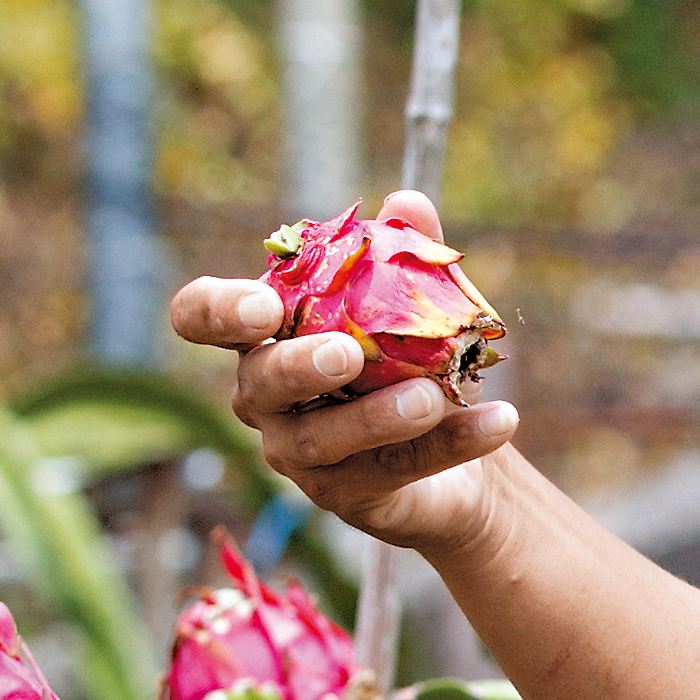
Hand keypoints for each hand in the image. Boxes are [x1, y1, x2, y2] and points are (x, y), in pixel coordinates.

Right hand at [164, 186, 523, 553]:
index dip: (216, 310)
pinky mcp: (343, 495)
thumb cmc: (407, 352)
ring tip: (429, 396)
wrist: (456, 438)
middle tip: (346, 353)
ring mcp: (295, 453)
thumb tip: (406, 204)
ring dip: (377, 416)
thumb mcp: (413, 299)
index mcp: (262, 334)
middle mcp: (263, 396)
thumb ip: (404, 252)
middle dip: (299, 366)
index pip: (201, 316)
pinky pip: (393, 469)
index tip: (262, 306)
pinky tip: (498, 421)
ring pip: (321, 439)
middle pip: (260, 382)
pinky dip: (450, 443)